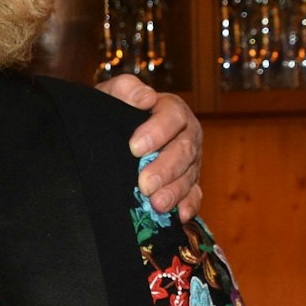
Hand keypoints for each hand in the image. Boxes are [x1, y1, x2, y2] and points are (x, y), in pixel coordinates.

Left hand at [96, 74, 203, 220]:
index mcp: (171, 109)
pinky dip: (188, 205)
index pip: (172, 116)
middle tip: (145, 184)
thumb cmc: (113, 111)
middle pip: (184, 150)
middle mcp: (186, 134)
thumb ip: (126, 89)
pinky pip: (194, 195)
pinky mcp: (189, 182)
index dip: (157, 132)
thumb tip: (146, 97)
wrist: (110, 133)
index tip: (134, 148)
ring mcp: (190, 160)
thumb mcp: (112, 95)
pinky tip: (179, 216)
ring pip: (189, 175)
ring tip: (156, 204)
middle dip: (165, 169)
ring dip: (174, 191)